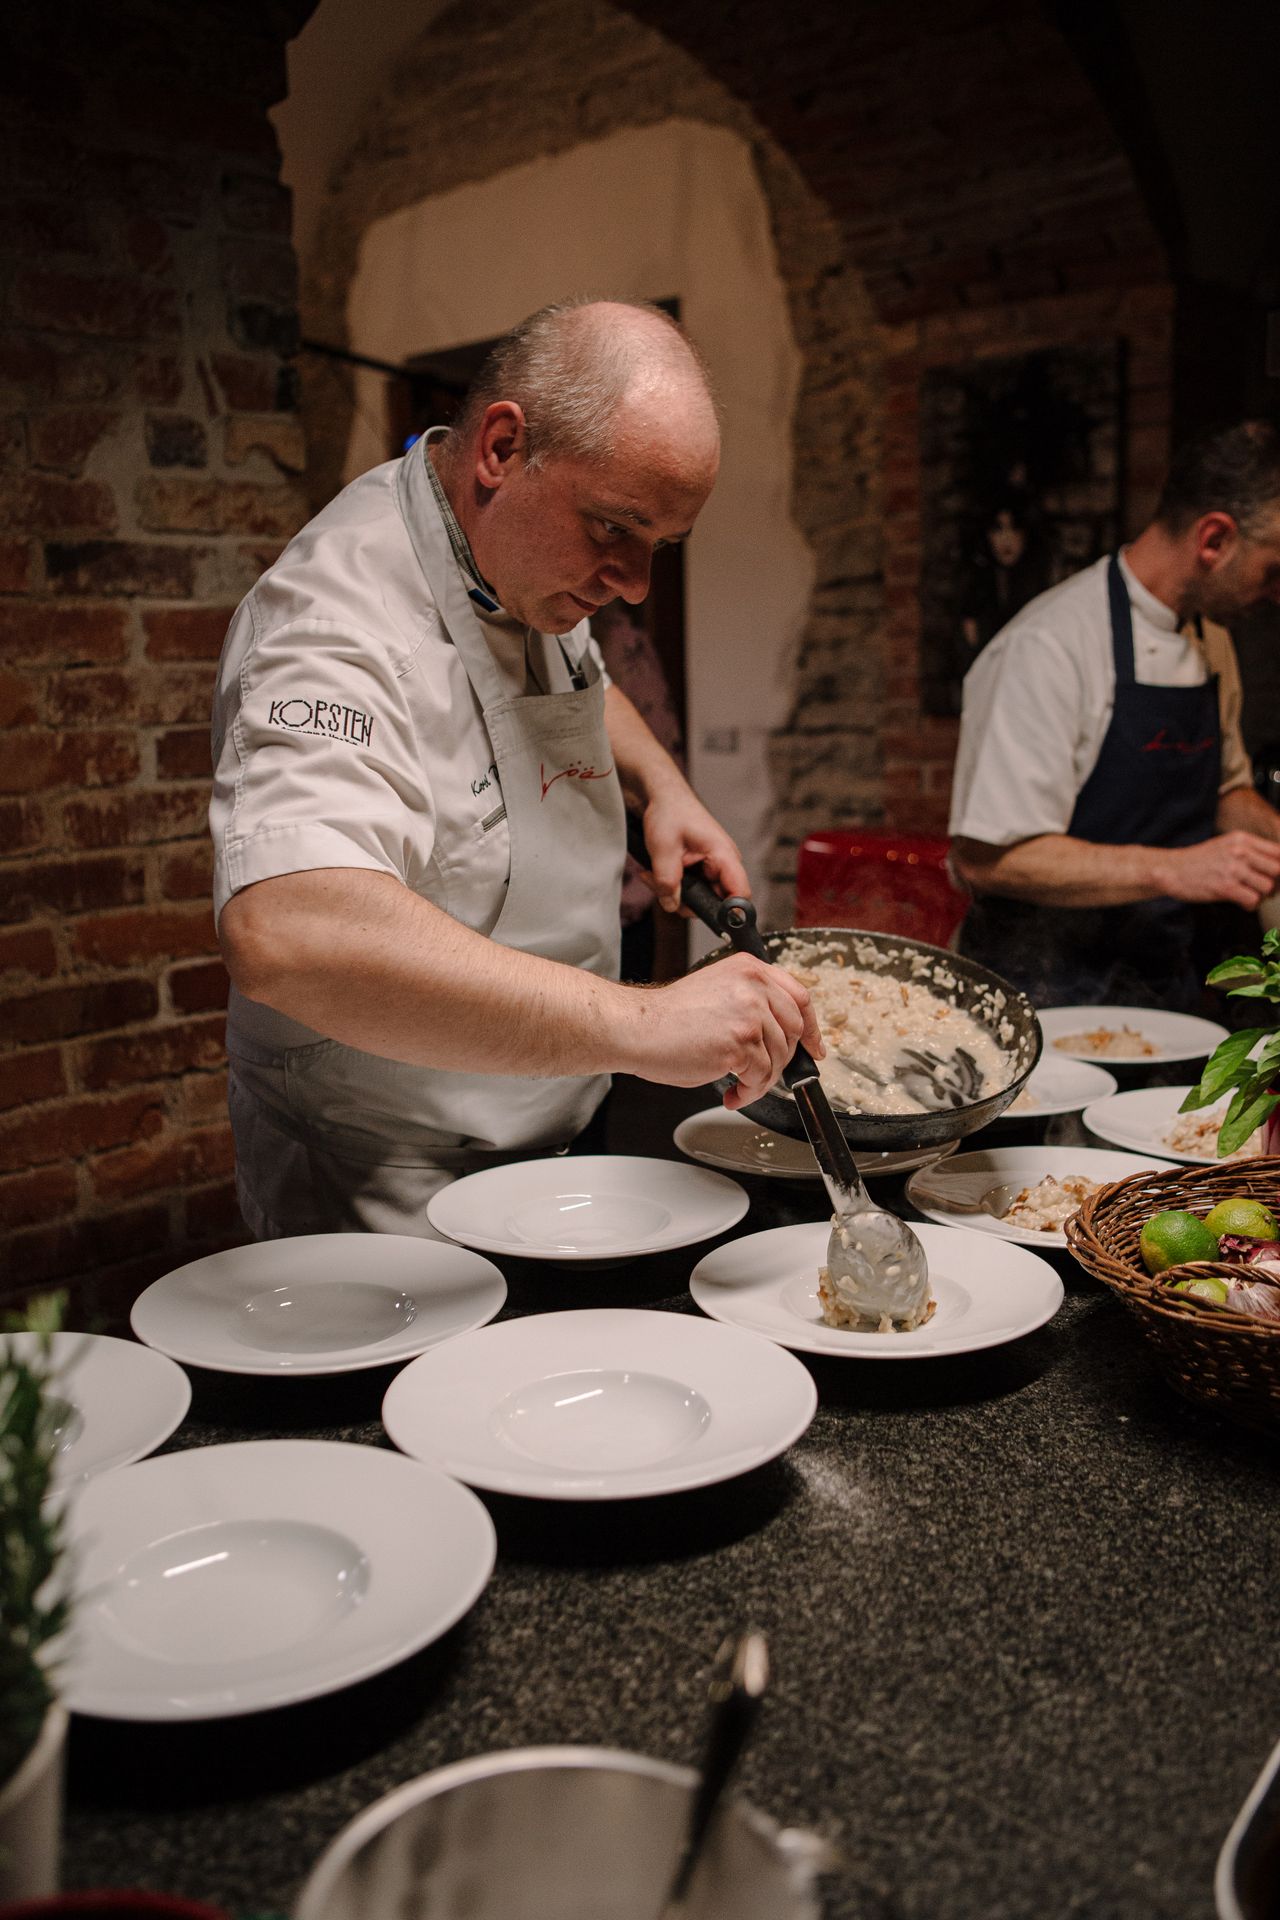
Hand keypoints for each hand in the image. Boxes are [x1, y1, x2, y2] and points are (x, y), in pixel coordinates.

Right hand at [619, 954, 823, 1105]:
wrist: (638, 1028)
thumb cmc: (669, 1017)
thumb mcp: (718, 991)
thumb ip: (751, 1001)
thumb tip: (778, 1032)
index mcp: (749, 968)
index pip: (799, 996)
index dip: (811, 1027)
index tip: (813, 1046)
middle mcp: (754, 986)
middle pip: (794, 1030)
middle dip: (782, 1059)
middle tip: (762, 1074)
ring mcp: (750, 1013)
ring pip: (779, 1057)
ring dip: (762, 1080)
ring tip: (739, 1085)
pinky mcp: (742, 1043)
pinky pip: (761, 1077)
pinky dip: (749, 1092)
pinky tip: (732, 1092)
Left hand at [636, 788, 750, 913]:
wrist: (661, 795)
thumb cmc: (669, 812)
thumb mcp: (663, 849)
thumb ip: (668, 881)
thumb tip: (672, 905)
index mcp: (724, 855)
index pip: (741, 893)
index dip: (731, 912)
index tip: (710, 920)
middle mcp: (723, 863)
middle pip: (716, 901)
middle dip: (687, 902)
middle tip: (662, 890)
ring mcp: (711, 866)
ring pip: (700, 896)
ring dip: (674, 893)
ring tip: (652, 876)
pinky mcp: (700, 868)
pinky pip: (691, 887)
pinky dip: (672, 885)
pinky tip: (655, 873)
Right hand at [1158, 832, 1279, 908]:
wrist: (1171, 870)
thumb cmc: (1199, 861)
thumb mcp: (1225, 845)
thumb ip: (1249, 851)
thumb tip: (1275, 866)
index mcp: (1242, 839)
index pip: (1278, 852)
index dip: (1279, 868)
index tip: (1273, 877)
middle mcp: (1240, 851)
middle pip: (1277, 870)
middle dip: (1274, 883)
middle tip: (1263, 889)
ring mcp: (1233, 869)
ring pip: (1267, 887)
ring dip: (1262, 896)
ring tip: (1249, 896)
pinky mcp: (1225, 887)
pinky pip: (1253, 900)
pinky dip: (1250, 905)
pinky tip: (1241, 903)